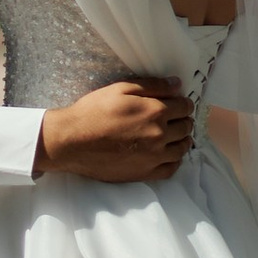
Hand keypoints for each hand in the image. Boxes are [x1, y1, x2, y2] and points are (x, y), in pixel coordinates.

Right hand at [36, 77, 196, 182]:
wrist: (72, 141)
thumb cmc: (94, 111)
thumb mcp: (121, 89)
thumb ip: (153, 86)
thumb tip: (177, 84)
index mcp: (155, 112)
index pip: (184, 107)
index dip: (184, 103)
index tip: (179, 103)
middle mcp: (160, 135)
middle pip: (185, 127)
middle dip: (184, 119)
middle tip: (176, 117)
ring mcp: (154, 156)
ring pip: (182, 148)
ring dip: (183, 139)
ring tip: (175, 135)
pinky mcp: (145, 173)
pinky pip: (171, 169)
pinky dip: (175, 161)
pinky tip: (169, 154)